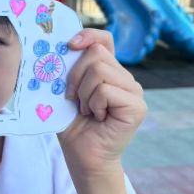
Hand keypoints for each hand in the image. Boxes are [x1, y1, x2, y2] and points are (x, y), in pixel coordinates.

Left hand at [57, 30, 145, 179]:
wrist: (83, 157)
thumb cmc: (72, 126)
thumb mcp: (65, 92)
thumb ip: (68, 70)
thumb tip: (57, 48)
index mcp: (108, 71)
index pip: (103, 39)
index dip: (87, 36)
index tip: (69, 45)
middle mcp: (124, 78)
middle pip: (96, 53)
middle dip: (76, 76)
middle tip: (75, 99)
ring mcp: (134, 91)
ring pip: (99, 70)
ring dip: (84, 93)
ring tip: (87, 111)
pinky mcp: (136, 106)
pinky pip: (105, 90)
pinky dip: (93, 104)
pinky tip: (97, 118)